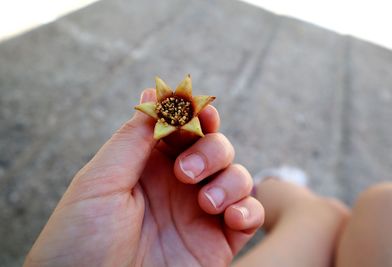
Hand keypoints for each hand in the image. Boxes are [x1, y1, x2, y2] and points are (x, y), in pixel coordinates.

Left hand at [24, 89, 263, 266]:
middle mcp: (178, 184)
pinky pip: (250, 215)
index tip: (203, 110)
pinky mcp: (217, 242)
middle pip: (215, 147)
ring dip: (229, 180)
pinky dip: (250, 209)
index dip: (197, 114)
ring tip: (205, 202)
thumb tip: (154, 92)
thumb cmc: (81, 241)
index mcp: (149, 165)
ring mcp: (200, 212)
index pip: (183, 128)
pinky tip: (230, 217)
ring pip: (237, 176)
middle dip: (210, 150)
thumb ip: (132, 137)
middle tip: (186, 172)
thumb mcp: (100, 182)